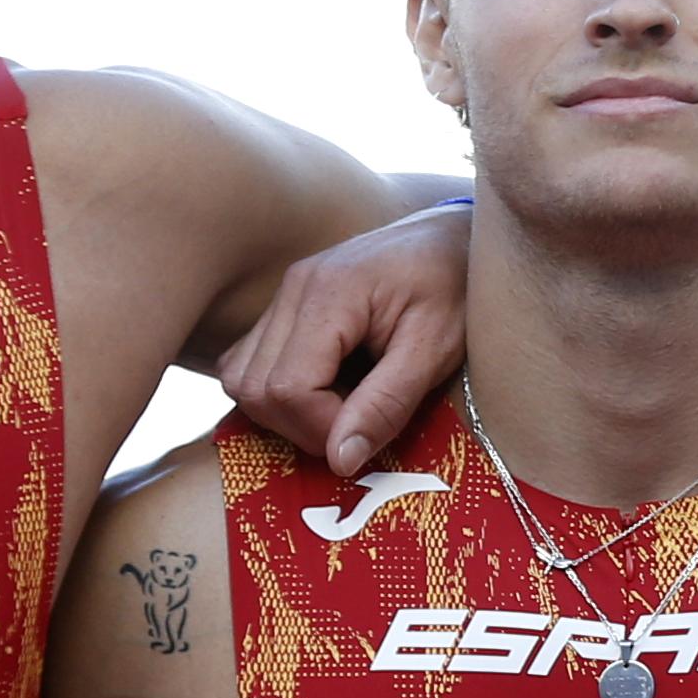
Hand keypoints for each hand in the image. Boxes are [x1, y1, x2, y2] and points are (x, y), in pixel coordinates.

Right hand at [211, 203, 468, 475]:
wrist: (453, 237)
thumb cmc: (456, 288)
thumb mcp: (435, 350)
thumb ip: (387, 404)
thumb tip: (341, 460)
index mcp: (329, 292)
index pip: (288, 387)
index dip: (320, 429)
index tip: (364, 440)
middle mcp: (293, 288)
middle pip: (254, 388)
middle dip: (300, 427)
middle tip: (355, 429)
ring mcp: (283, 295)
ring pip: (241, 379)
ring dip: (284, 413)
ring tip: (342, 409)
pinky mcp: (283, 307)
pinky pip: (246, 363)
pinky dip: (274, 392)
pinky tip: (324, 391)